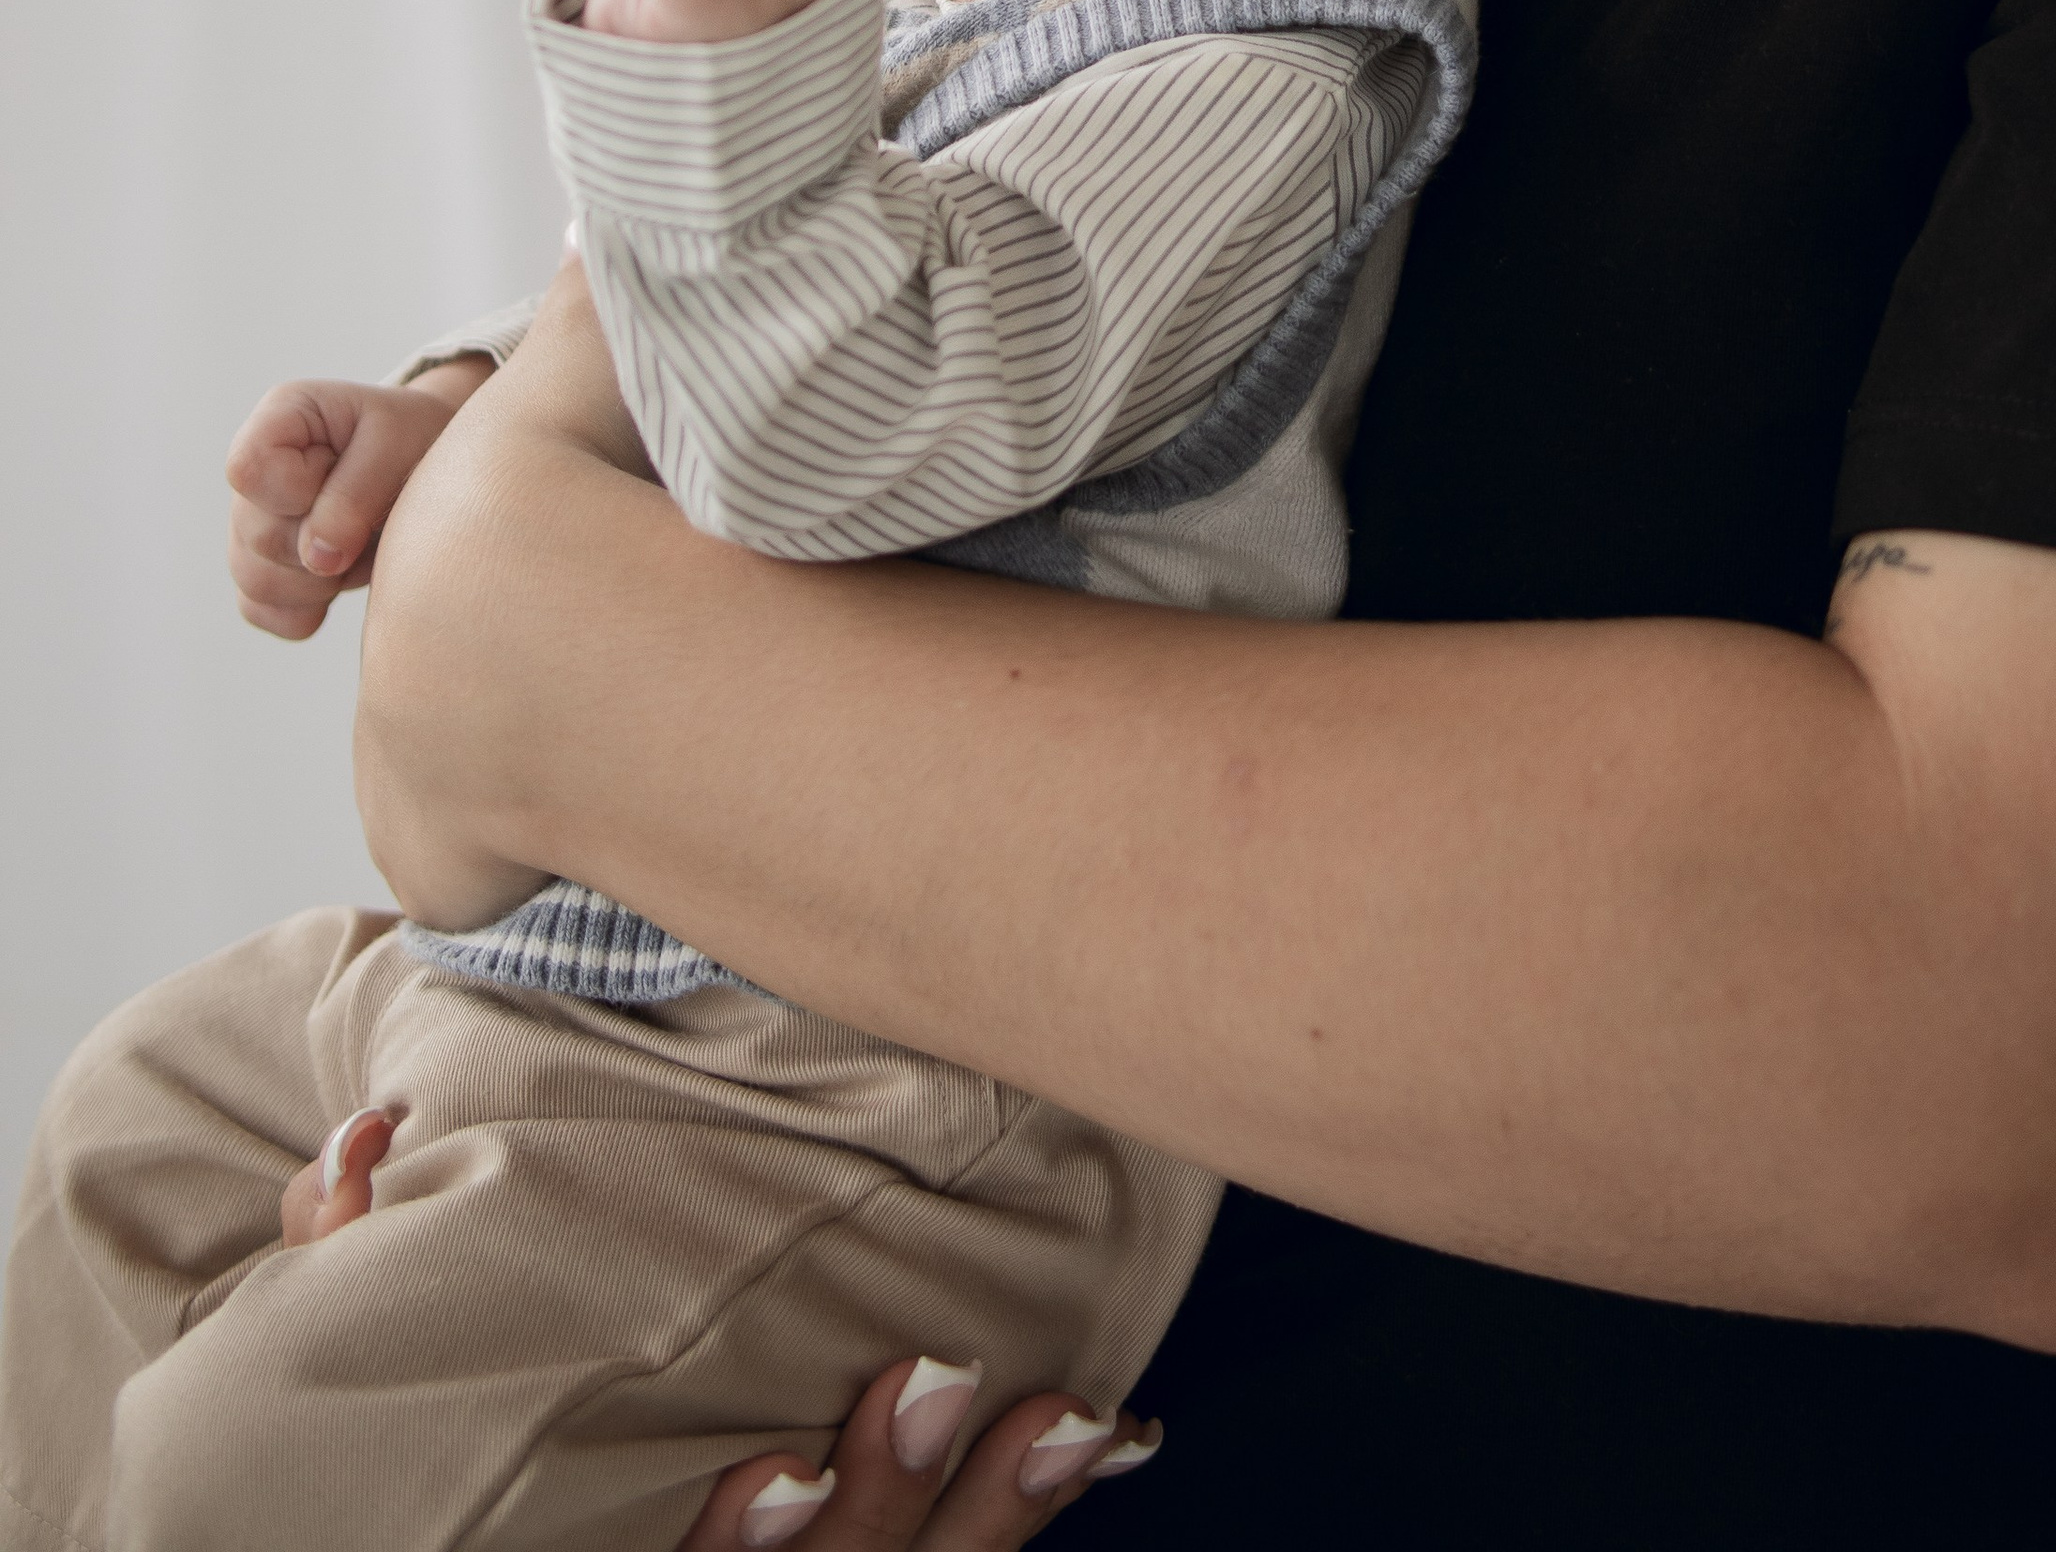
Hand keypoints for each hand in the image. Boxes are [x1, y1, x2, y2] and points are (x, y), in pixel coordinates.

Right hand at [226, 360, 492, 638]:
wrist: (433, 470)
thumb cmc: (415, 440)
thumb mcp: (399, 443)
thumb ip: (356, 493)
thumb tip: (318, 559)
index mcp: (279, 418)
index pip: (248, 470)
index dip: (299, 489)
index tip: (345, 472)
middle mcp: (254, 474)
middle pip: (257, 536)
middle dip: (326, 540)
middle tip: (373, 515)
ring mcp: (249, 526)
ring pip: (258, 583)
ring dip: (324, 578)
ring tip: (364, 540)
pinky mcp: (261, 572)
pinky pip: (264, 612)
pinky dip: (311, 607)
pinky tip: (346, 574)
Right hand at [272, 1125, 1158, 1543]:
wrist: (586, 1469)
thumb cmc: (455, 1388)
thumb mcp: (373, 1345)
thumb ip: (355, 1253)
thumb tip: (366, 1144)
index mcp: (605, 1549)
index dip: (751, 1543)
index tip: (789, 1468)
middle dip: (890, 1501)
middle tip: (944, 1378)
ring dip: (996, 1510)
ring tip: (1057, 1413)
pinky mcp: (878, 1545)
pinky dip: (1028, 1501)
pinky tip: (1099, 1433)